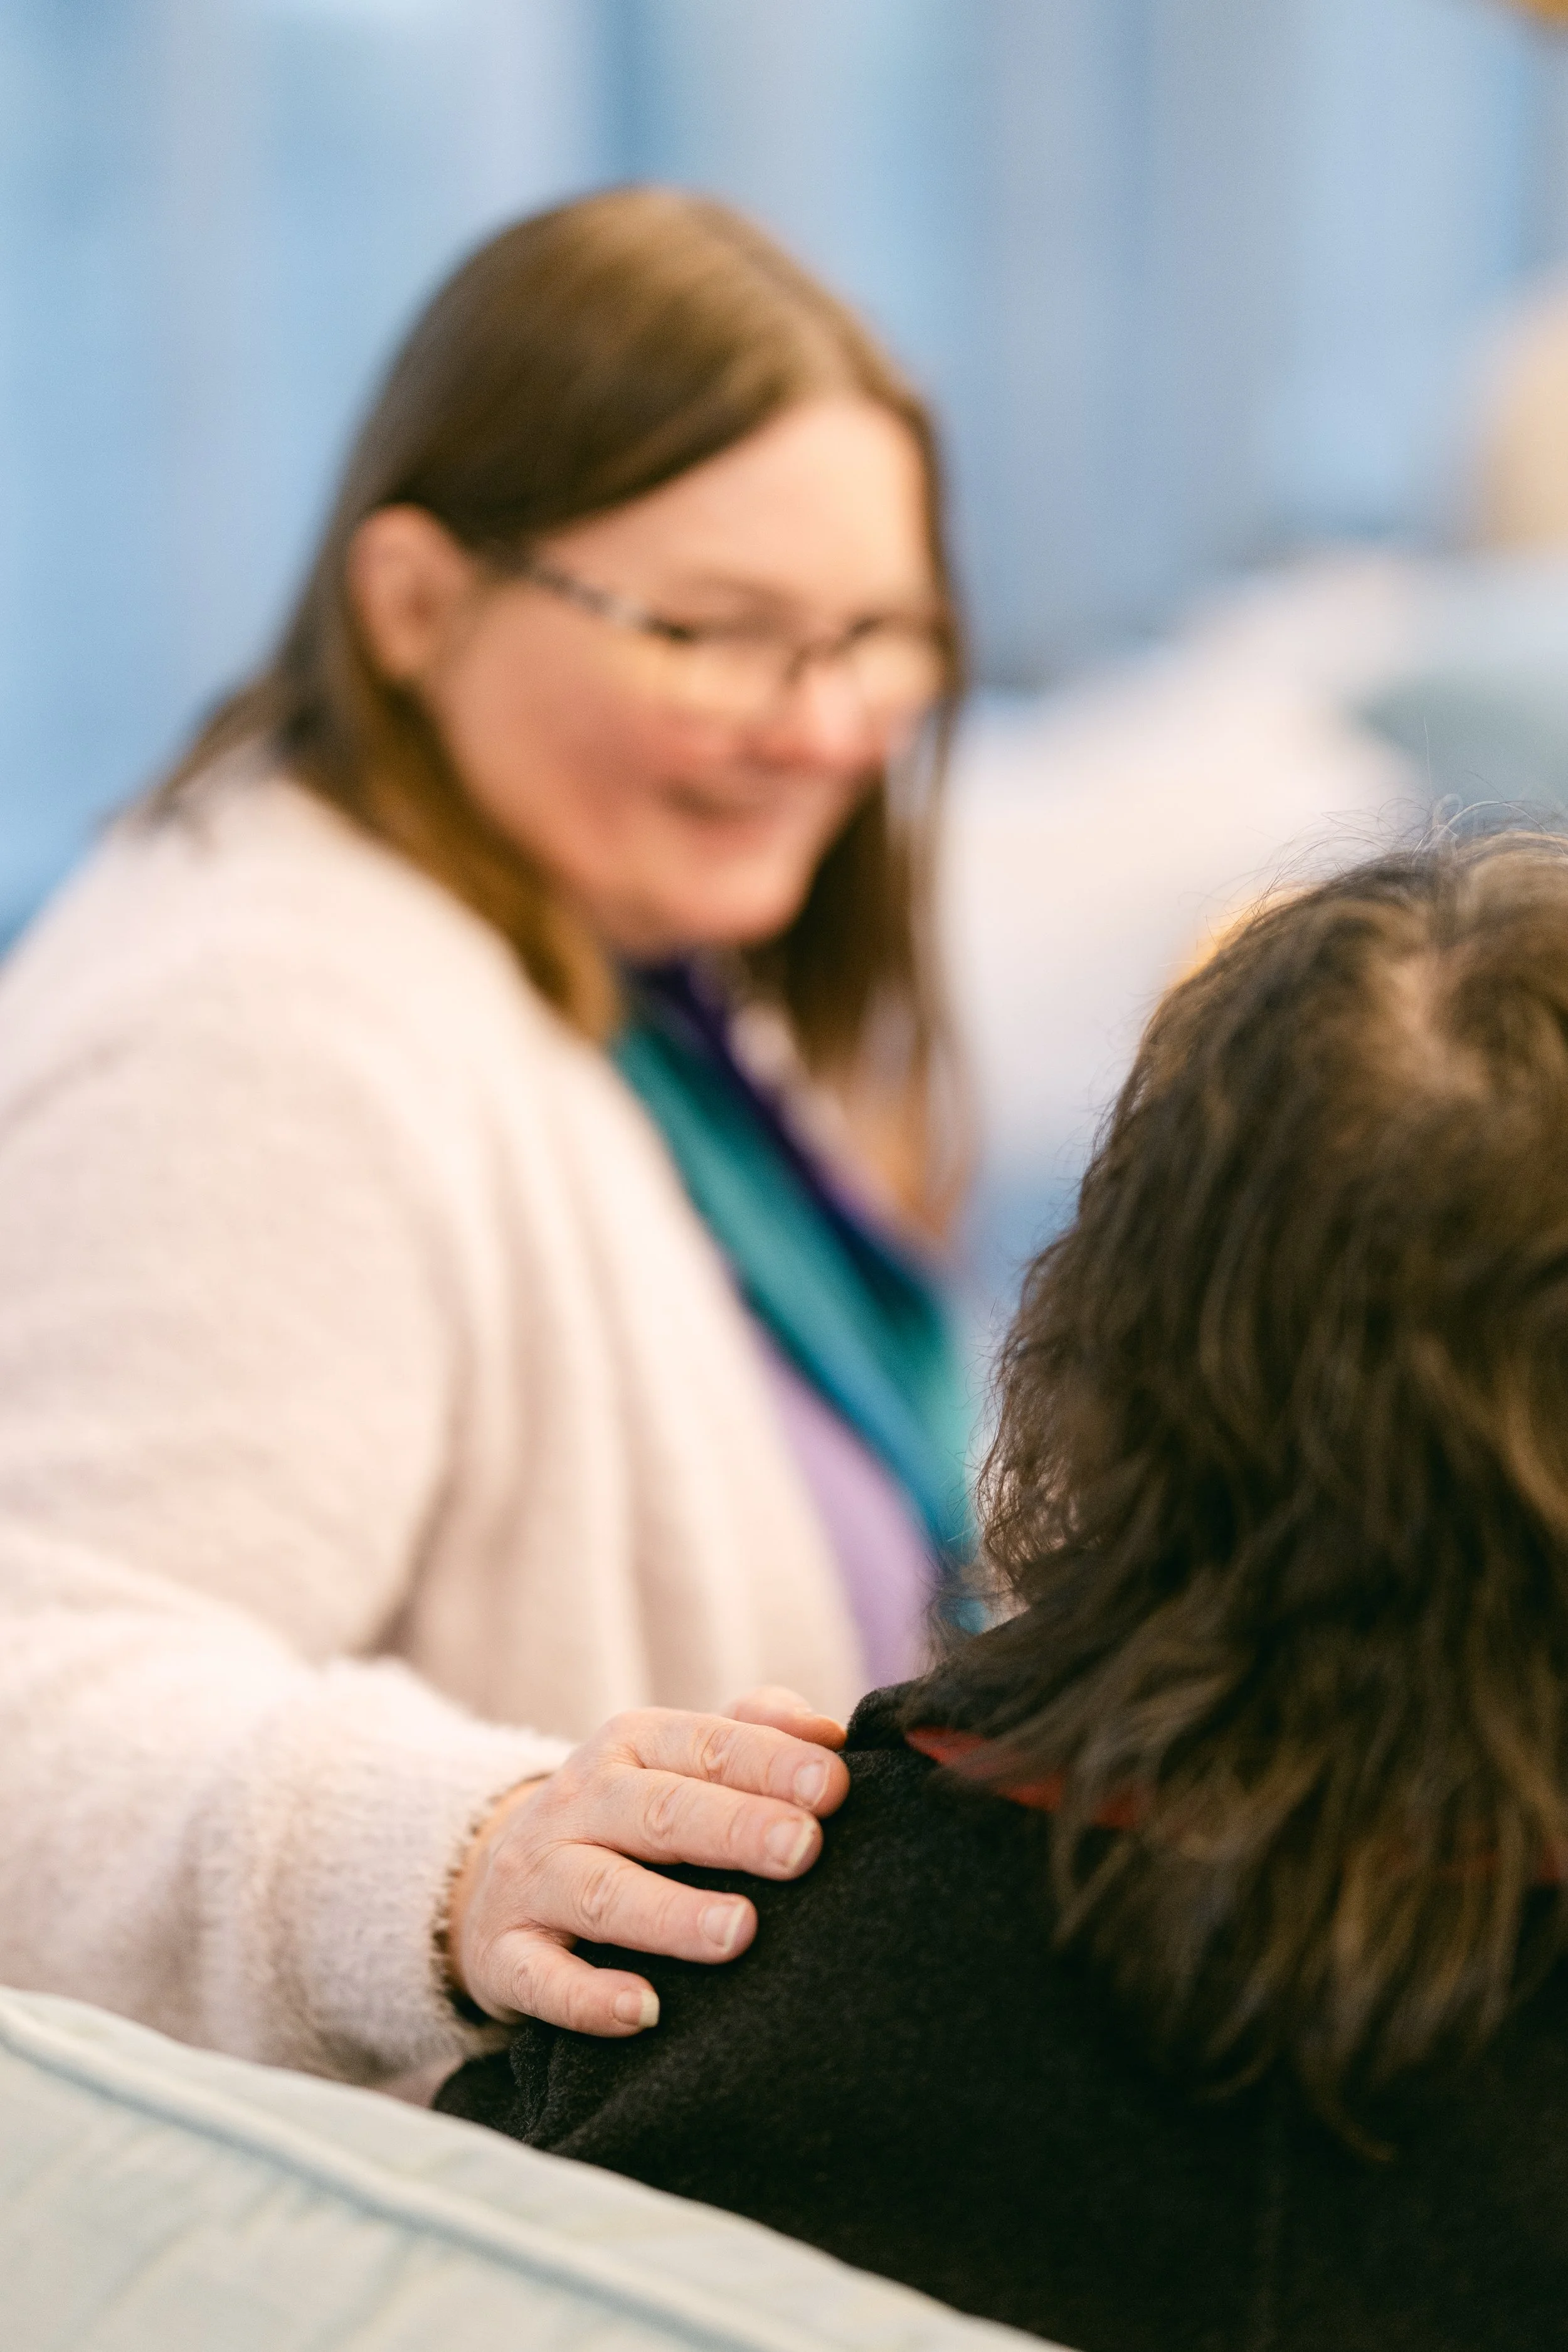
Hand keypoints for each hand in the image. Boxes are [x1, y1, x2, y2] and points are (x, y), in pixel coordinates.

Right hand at [446, 1686, 847, 2035]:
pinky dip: (587, 1998)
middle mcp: (579, 1801)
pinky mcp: (504, 1954)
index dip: (770, 1763)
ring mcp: (535, 1878)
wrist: (495, 1872)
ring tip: (739, 1933)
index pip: (706, 1743)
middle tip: (802, 1849)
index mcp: (631, 1745)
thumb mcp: (679, 1759)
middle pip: (658, 1811)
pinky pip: (539, 1977)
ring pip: (603, 1892)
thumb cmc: (629, 1817)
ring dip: (671, 1914)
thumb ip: (753, 1734)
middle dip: (733, 1828)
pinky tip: (644, 2011)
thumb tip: (831, 1732)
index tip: (832, 1788)